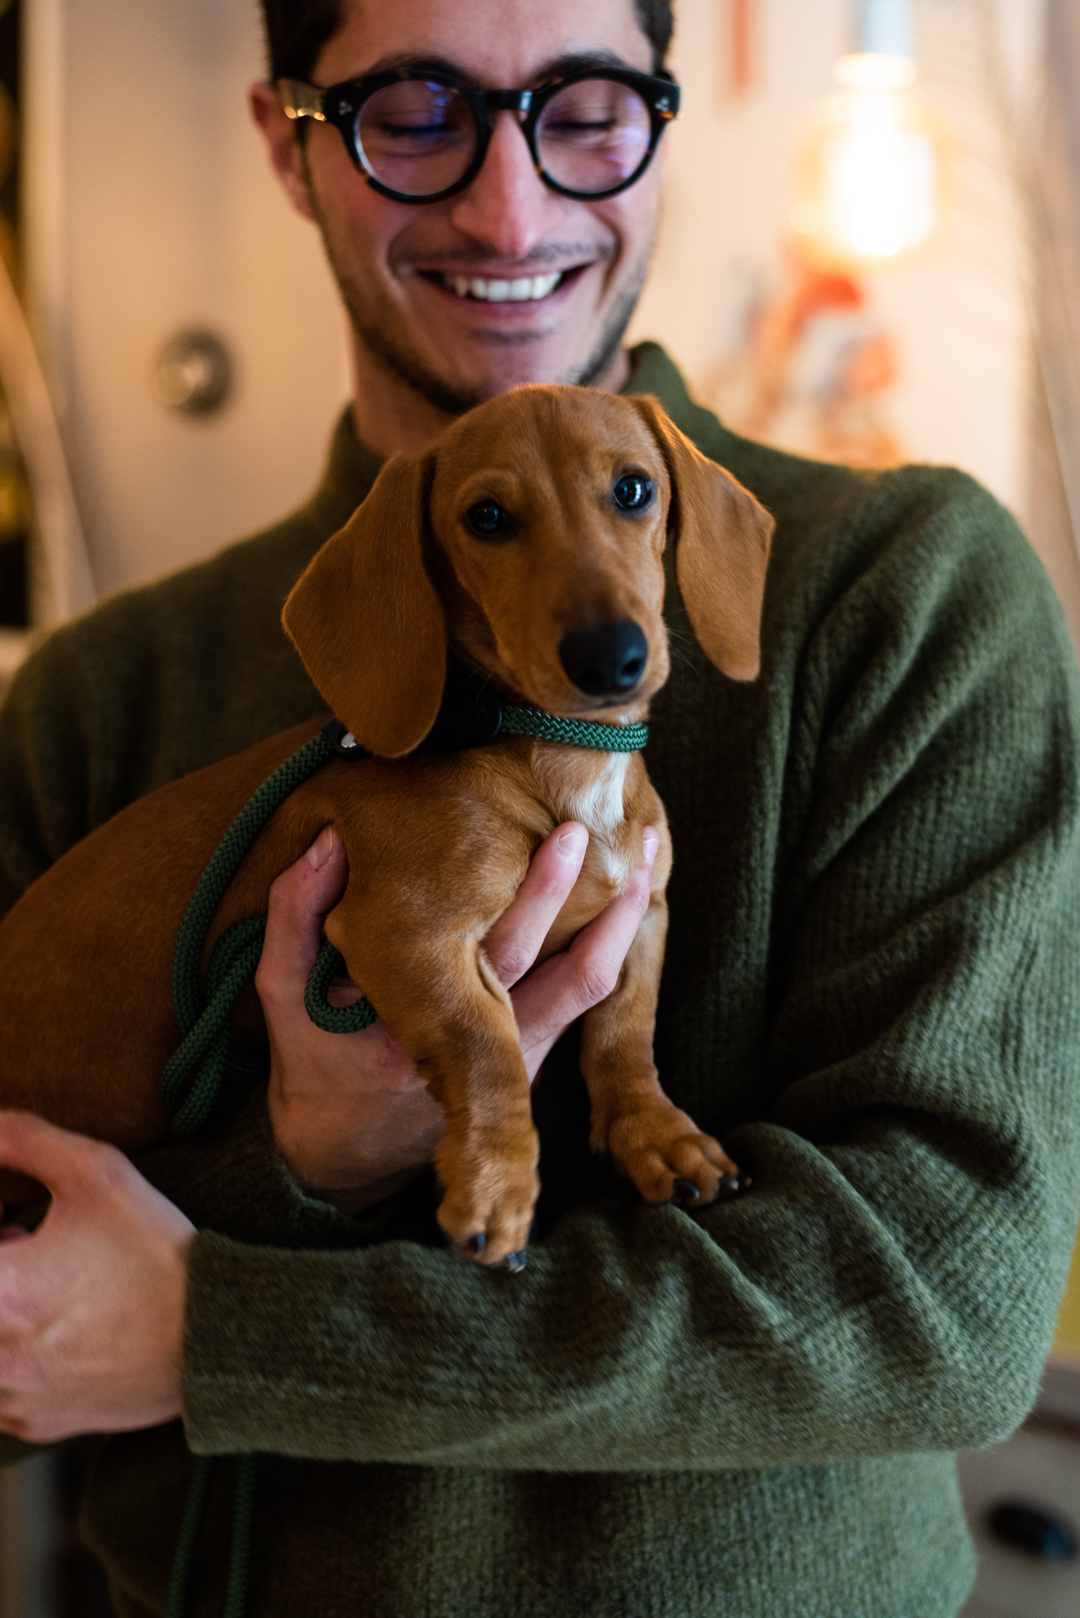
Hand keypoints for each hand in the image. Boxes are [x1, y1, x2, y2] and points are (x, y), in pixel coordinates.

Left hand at [0, 1111, 193, 1441]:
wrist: (214, 1335)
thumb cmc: (156, 1255)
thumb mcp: (98, 1174)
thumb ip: (27, 1141)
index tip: (7, 1211)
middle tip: (19, 1239)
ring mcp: (11, 1396)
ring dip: (2, 1307)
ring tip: (41, 1283)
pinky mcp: (34, 1423)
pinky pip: (0, 1388)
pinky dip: (13, 1353)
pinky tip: (57, 1324)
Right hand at [257, 822, 657, 1210]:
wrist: (342, 1157)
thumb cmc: (315, 1062)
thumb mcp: (285, 994)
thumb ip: (295, 917)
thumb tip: (327, 842)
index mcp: (426, 1027)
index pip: (503, 953)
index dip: (542, 894)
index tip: (566, 835)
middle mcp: (487, 1051)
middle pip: (572, 974)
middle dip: (609, 902)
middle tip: (635, 833)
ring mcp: (519, 1064)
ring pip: (593, 990)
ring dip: (625, 922)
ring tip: (650, 851)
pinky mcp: (531, 1065)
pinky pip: (584, 1001)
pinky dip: (609, 945)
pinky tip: (627, 890)